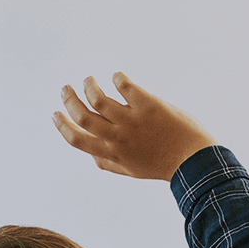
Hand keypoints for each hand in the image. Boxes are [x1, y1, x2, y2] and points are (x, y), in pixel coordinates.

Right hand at [53, 73, 213, 180]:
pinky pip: (125, 86)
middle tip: (66, 88)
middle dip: (69, 100)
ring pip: (99, 99)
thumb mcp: (130, 170)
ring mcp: (132, 121)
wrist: (193, 159)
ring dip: (89, 86)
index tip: (55, 113)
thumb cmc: (162, 164)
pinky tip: (118, 76)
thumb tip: (91, 155)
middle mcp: (117, 137)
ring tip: (89, 79)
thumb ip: (108, 163)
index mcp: (111, 153)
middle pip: (83, 116)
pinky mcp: (148, 105)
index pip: (77, 140)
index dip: (62, 125)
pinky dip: (117, 78)